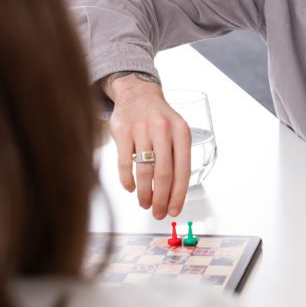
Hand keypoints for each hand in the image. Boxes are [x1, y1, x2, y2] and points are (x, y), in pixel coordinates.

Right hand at [106, 73, 191, 218]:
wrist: (138, 93)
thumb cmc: (159, 118)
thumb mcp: (176, 131)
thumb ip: (177, 157)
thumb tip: (174, 193)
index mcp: (182, 131)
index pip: (183, 169)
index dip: (178, 194)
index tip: (174, 210)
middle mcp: (163, 129)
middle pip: (163, 174)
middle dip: (161, 198)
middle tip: (158, 212)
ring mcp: (142, 129)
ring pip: (144, 170)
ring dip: (144, 193)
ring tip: (145, 204)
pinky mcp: (122, 131)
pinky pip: (125, 163)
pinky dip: (128, 180)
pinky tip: (131, 188)